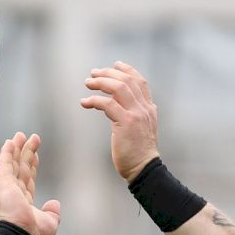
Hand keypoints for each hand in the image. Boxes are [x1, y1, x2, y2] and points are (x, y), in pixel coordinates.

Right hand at [0, 132, 60, 234]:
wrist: (21, 234)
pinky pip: (5, 164)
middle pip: (21, 167)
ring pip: (14, 163)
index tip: (35, 155)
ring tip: (21, 135)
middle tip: (31, 138)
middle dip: (26, 152)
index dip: (32, 165)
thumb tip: (54, 204)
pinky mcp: (3, 183)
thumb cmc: (33, 233)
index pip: (29, 179)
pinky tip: (10, 142)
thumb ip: (53, 213)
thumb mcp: (50, 223)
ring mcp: (8, 187)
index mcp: (24, 201)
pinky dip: (7, 153)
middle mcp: (15, 192)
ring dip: (17, 148)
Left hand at [80, 61, 158, 182]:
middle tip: (92, 74)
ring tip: (88, 84)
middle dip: (107, 74)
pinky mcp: (126, 123)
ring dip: (100, 82)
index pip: (140, 81)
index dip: (127, 69)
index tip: (114, 65)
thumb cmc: (138, 153)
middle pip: (126, 80)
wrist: (144, 169)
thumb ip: (135, 115)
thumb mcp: (141, 129)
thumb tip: (117, 106)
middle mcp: (144, 108)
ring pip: (118, 87)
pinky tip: (85, 103)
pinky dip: (94, 100)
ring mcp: (136, 114)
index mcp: (149, 108)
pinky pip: (107, 104)